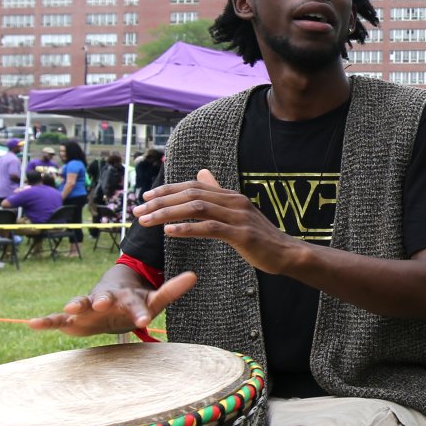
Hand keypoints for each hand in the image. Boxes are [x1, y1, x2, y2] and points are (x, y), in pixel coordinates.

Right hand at [28, 271, 197, 335]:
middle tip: (104, 303)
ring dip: (75, 304)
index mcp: (128, 298)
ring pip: (80, 304)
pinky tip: (32, 324)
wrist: (111, 300)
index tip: (145, 322)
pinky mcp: (73, 317)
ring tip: (69, 307)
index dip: (140, 312)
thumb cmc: (135, 302)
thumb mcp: (154, 299)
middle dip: (103, 301)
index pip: (136, 305)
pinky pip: (57, 319)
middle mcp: (106, 299)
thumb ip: (172, 290)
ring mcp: (88, 307)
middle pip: (104, 300)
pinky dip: (46, 321)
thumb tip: (195, 275)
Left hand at [132, 169, 301, 273]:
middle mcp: (234, 201)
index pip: (193, 186)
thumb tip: (203, 172)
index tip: (145, 197)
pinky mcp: (242, 235)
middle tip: (138, 210)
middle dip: (160, 201)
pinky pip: (210, 228)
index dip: (167, 190)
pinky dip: (187, 228)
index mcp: (230, 196)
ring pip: (197, 208)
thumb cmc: (260, 236)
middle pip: (191, 194)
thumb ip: (218, 193)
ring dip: (168, 214)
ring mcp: (239, 217)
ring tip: (147, 221)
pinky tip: (170, 232)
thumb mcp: (237, 211)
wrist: (287, 253)